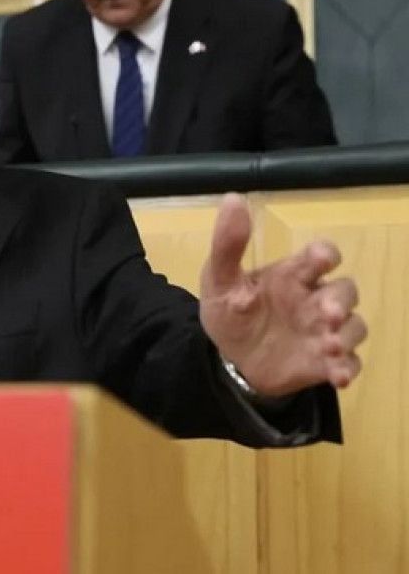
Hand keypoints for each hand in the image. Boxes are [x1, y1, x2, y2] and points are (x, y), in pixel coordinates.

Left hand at [199, 193, 365, 396]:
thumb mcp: (220, 279)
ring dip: (348, 335)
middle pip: (346, 291)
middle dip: (341, 300)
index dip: (325, 255)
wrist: (228, 359)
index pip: (321, 255)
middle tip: (326, 314)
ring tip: (328, 346)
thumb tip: (233, 198)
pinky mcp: (325, 363)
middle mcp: (314, 300)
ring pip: (355, 326)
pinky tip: (337, 376)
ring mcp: (324, 332)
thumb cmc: (230, 312)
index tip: (321, 260)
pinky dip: (347, 368)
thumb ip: (227, 244)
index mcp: (292, 275)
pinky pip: (349, 364)